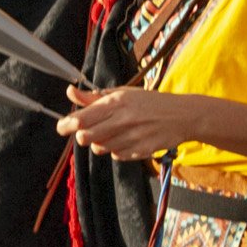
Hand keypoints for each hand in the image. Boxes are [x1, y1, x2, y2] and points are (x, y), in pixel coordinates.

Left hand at [57, 86, 196, 158]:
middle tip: (90, 130)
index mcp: (117, 102)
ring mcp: (132, 137)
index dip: (66, 125)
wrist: (183, 116)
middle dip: (83, 136)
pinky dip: (117, 150)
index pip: (81, 118)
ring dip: (101, 142)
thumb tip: (70, 91)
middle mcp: (123, 120)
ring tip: (115, 133)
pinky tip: (128, 139)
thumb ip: (95, 97)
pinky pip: (116, 155)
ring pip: (100, 148)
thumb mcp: (124, 93)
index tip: (63, 127)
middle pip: (86, 137)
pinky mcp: (140, 151)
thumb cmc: (151, 102)